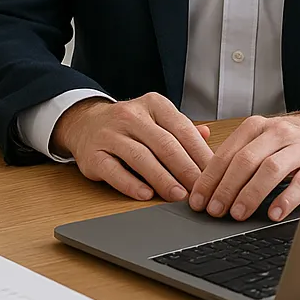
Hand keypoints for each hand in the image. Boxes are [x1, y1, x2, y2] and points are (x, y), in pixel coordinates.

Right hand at [51, 92, 212, 201]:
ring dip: (162, 179)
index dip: (200, 154)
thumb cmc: (128, 125)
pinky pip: (114, 171)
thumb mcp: (156, 118)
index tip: (214, 174)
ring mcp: (109, 134)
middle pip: (164, 144)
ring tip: (178, 196)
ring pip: (140, 157)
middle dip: (186, 169)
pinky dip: (131, 184)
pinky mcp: (93, 154)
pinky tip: (146, 195)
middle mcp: (130, 115)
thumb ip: (182, 129)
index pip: (182, 129)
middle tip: (200, 190)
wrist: (85, 123)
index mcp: (152, 104)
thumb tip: (208, 137)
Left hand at [188, 106, 299, 221]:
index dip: (210, 178)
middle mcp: (275, 133)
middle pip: (246, 160)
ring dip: (251, 194)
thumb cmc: (282, 140)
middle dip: (226, 188)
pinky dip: (286, 199)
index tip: (199, 200)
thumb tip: (205, 186)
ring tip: (238, 213)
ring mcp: (297, 148)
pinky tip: (274, 213)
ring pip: (270, 169)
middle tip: (215, 210)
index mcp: (254, 126)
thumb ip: (234, 155)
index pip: (226, 153)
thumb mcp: (257, 138)